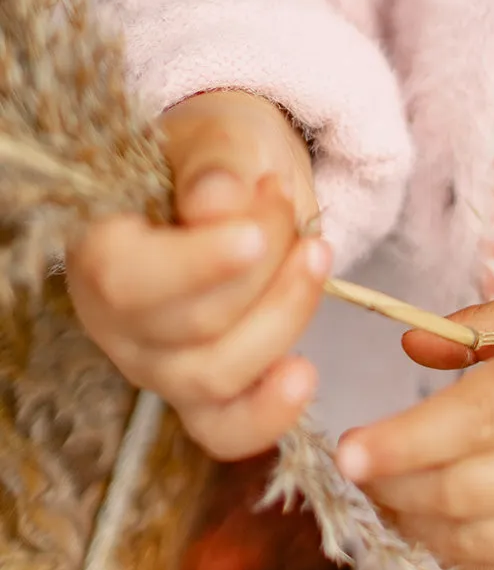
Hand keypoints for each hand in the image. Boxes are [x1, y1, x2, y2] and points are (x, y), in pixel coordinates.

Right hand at [66, 90, 331, 460]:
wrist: (243, 181)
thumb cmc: (221, 159)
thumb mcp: (220, 138)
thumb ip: (216, 165)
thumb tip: (215, 203)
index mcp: (100, 251)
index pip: (129, 281)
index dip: (198, 266)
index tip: (255, 234)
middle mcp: (116, 321)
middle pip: (189, 329)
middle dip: (264, 266)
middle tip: (285, 201)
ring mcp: (157, 364)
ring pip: (215, 376)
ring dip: (284, 315)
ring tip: (318, 250)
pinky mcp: (203, 391)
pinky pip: (225, 431)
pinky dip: (268, 413)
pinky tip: (304, 374)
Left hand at [335, 283, 493, 569]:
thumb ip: (482, 328)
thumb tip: (410, 348)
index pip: (471, 420)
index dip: (400, 441)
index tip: (347, 451)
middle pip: (462, 492)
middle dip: (395, 487)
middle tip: (365, 471)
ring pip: (480, 544)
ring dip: (422, 527)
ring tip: (401, 497)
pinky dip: (469, 562)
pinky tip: (453, 531)